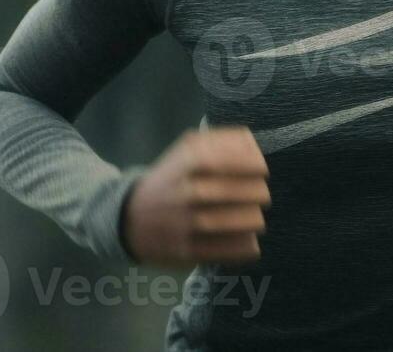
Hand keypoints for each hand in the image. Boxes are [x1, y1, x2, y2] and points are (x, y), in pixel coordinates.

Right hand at [122, 127, 270, 268]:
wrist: (131, 217)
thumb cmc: (171, 179)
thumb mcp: (187, 150)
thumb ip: (222, 140)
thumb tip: (253, 143)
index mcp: (188, 162)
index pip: (233, 160)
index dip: (254, 165)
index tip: (261, 170)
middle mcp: (188, 192)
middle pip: (244, 193)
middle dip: (258, 193)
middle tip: (258, 195)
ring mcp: (188, 223)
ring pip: (242, 223)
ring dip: (254, 219)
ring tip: (253, 217)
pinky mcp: (189, 251)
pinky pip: (231, 249)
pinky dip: (246, 245)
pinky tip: (248, 239)